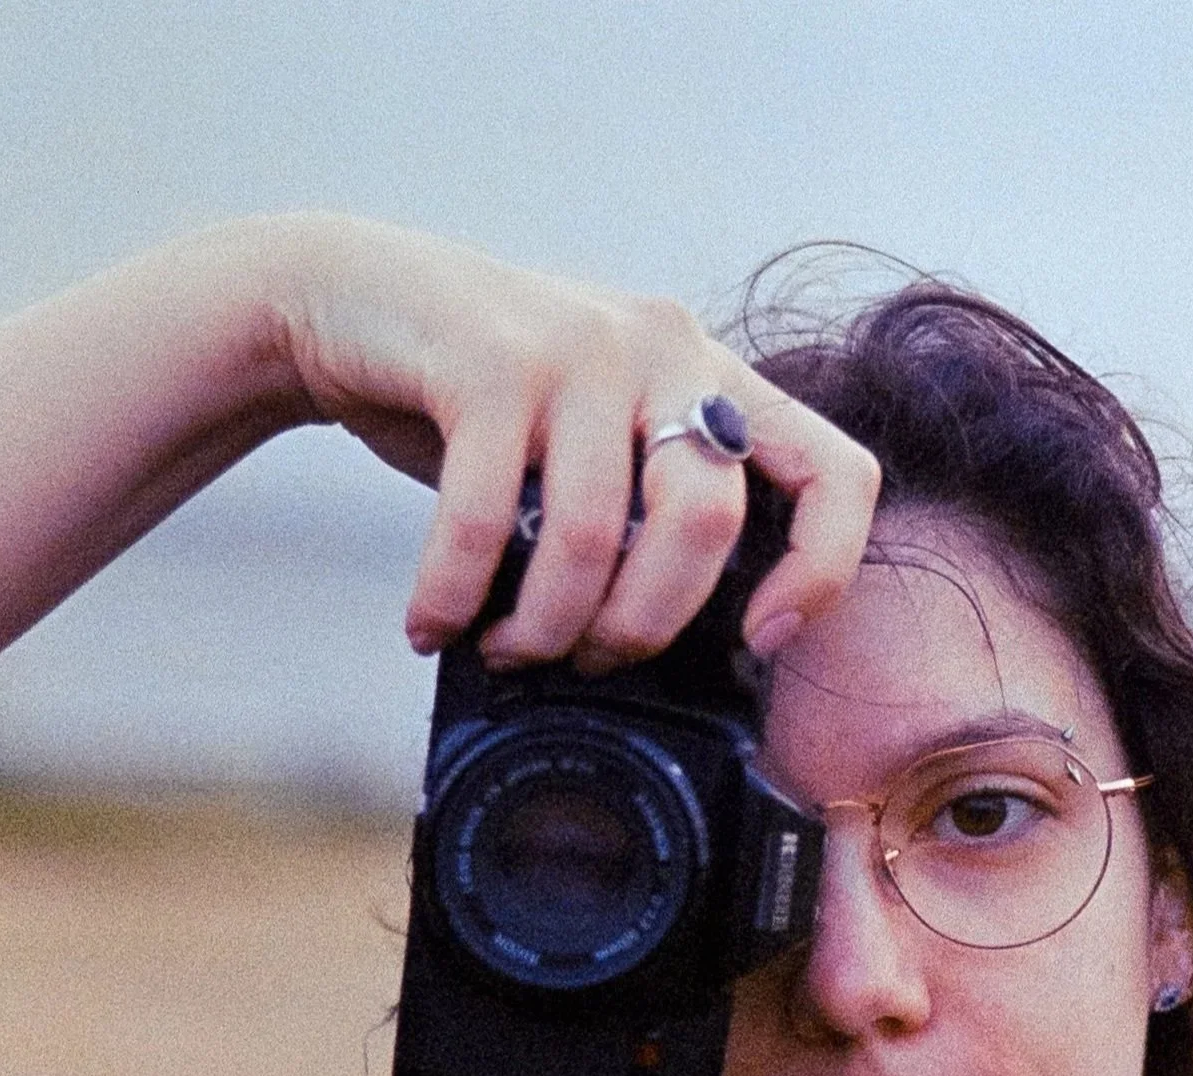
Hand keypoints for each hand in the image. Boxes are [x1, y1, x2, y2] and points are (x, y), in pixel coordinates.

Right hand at [263, 216, 880, 676]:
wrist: (356, 298)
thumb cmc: (486, 403)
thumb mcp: (595, 443)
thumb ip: (645, 512)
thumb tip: (664, 652)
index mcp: (713, 377)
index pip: (836, 473)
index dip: (821, 571)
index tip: (761, 640)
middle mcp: (665, 348)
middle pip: (706, 524)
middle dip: (642, 627)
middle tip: (587, 659)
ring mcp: (580, 346)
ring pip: (594, 538)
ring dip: (541, 627)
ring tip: (503, 650)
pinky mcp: (489, 359)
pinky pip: (483, 521)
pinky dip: (452, 598)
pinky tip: (433, 625)